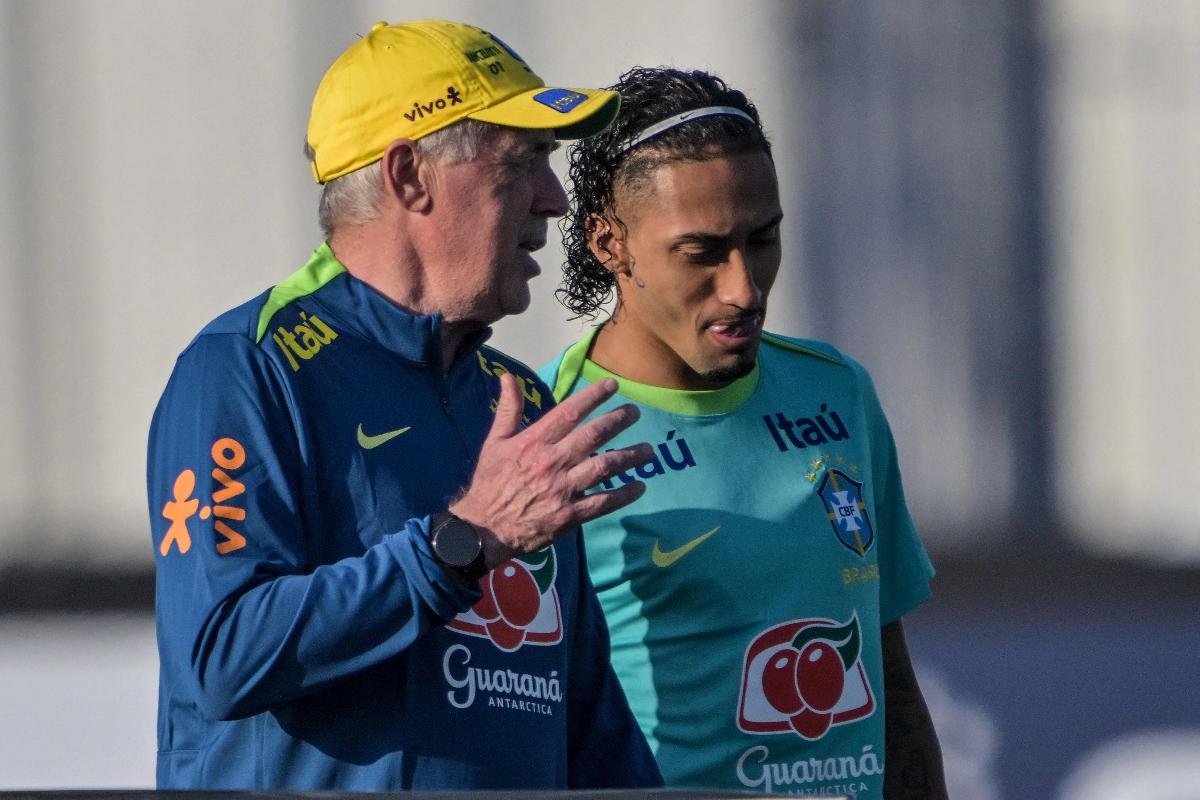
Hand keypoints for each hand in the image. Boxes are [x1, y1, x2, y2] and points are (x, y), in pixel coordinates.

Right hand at [451, 373, 651, 567]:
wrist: (483, 528)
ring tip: (648, 451)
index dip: (593, 396)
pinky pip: (603, 502)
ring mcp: (563, 489)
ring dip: (630, 457)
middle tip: (635, 412)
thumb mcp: (494, 442)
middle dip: (618, 421)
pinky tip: (639, 487)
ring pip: (604, 467)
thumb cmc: (490, 483)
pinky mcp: (569, 515)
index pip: (570, 412)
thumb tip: (507, 377)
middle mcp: (552, 462)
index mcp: (534, 442)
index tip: (613, 386)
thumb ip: (508, 409)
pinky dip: (624, 495)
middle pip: (594, 435)